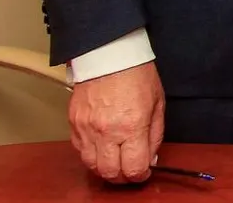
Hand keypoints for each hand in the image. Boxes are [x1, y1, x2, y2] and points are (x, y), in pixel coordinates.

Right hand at [68, 61, 163, 183]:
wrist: (110, 54)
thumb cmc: (136, 75)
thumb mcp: (158, 104)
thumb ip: (155, 135)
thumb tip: (150, 159)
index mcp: (132, 126)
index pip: (133, 168)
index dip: (140, 175)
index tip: (143, 172)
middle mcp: (106, 131)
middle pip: (109, 173)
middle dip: (122, 177)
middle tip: (129, 170)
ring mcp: (86, 128)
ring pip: (91, 165)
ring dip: (104, 168)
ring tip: (115, 160)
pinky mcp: (73, 123)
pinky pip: (79, 150)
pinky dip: (90, 154)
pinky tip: (101, 147)